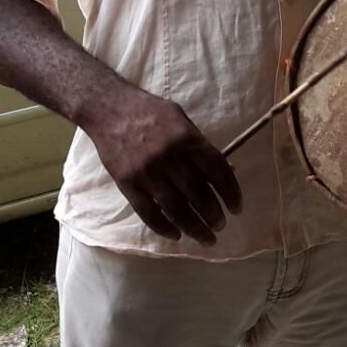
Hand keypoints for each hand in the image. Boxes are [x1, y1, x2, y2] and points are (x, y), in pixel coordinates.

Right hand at [87, 83, 241, 245]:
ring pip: (177, 210)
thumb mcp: (182, 120)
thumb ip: (201, 146)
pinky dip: (164, 228)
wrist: (110, 109)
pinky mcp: (128, 184)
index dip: (231, 193)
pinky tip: (176, 235)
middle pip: (199, 196)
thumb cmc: (151, 112)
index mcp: (187, 139)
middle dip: (214, 216)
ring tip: (206, 238)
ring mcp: (148, 173)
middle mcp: (170, 158)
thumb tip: (226, 171)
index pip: (217, 172)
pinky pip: (149, 213)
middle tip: (221, 226)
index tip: (236, 208)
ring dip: (195, 228)